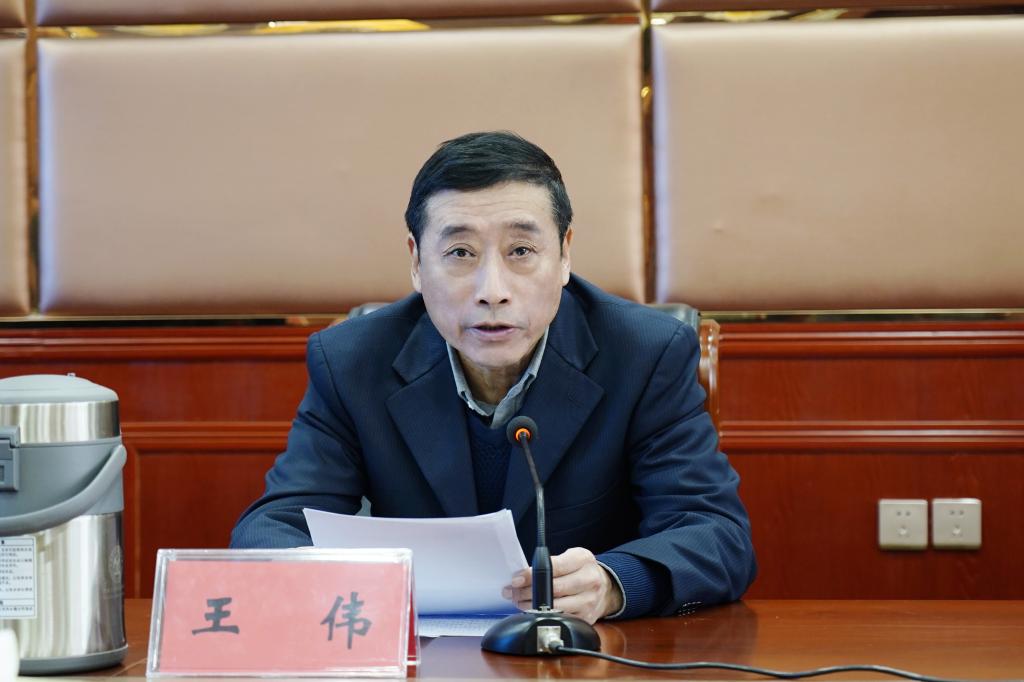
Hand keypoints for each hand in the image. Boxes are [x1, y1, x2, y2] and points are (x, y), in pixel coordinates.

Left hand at [502, 547, 623, 624]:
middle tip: (511, 591)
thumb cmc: (581, 570)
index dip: (532, 574)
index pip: (554, 567)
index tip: (516, 579)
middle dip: (527, 591)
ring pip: (556, 607)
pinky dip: (543, 616)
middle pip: (553, 589)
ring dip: (531, 606)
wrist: (606, 587)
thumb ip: (551, 563)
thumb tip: (522, 575)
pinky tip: (532, 611)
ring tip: (518, 601)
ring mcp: (589, 601)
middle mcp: (589, 580)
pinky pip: (561, 619)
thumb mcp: (571, 557)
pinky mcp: (587, 618)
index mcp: (583, 560)